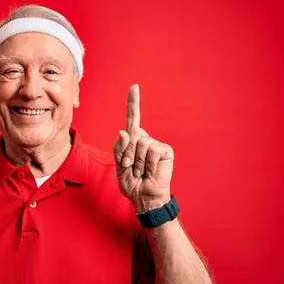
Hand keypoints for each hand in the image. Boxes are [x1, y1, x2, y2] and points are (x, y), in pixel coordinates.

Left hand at [114, 84, 173, 211]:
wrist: (143, 197)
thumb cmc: (131, 182)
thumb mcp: (118, 165)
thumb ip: (119, 148)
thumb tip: (125, 131)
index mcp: (132, 140)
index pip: (132, 118)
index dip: (133, 103)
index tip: (134, 87)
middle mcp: (145, 139)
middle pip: (132, 134)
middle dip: (127, 153)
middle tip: (131, 167)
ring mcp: (156, 144)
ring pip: (141, 143)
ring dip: (137, 161)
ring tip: (140, 171)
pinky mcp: (165, 151)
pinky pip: (152, 150)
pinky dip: (147, 164)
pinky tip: (150, 171)